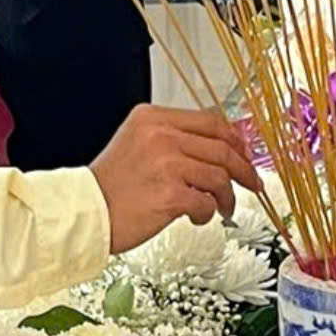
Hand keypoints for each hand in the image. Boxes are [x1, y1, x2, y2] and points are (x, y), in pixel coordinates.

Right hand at [89, 104, 260, 252]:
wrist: (84, 212)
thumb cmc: (110, 186)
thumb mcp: (136, 143)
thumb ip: (172, 140)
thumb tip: (218, 148)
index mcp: (153, 118)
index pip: (210, 121)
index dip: (234, 139)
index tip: (244, 154)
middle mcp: (161, 135)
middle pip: (222, 147)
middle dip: (243, 168)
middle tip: (251, 183)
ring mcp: (166, 163)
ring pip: (219, 176)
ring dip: (226, 196)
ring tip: (222, 208)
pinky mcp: (170, 194)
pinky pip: (206, 203)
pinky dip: (207, 213)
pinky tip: (197, 217)